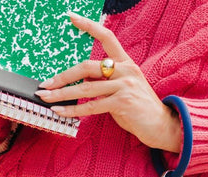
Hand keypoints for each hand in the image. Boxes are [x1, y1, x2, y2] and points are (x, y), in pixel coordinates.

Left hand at [35, 12, 181, 152]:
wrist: (161, 126)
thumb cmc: (141, 110)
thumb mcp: (124, 90)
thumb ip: (106, 83)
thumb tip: (84, 81)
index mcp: (127, 64)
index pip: (107, 38)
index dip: (89, 26)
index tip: (71, 18)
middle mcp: (126, 71)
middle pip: (87, 66)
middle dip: (63, 76)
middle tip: (46, 84)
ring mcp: (125, 86)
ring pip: (86, 87)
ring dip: (62, 94)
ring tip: (46, 98)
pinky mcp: (123, 103)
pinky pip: (92, 106)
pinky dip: (73, 110)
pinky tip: (61, 112)